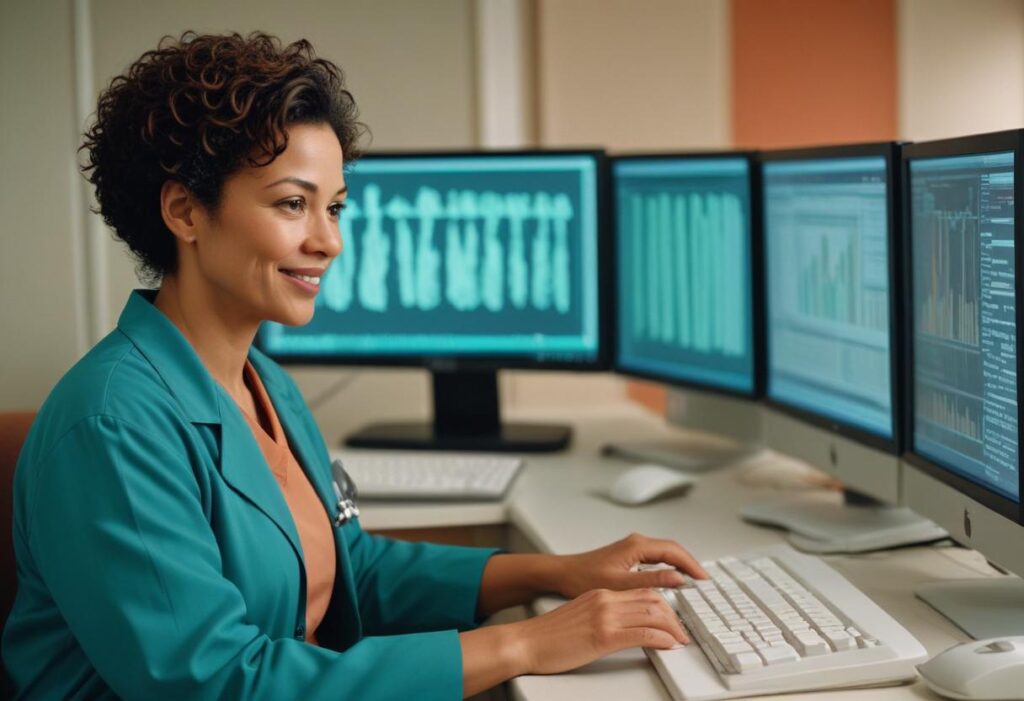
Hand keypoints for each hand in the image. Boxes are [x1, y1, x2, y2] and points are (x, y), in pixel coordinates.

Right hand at [511, 587, 688, 674]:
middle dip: (673, 615)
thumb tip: (623, 625)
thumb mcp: (580, 616)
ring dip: (673, 628)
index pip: (641, 592)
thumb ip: (602, 615)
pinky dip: (661, 639)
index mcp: (600, 594)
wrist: (525, 642)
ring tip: (681, 639)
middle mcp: (605, 600)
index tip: (673, 616)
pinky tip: (668, 645)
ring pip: (652, 614)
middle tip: (683, 630)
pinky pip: (642, 634)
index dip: (663, 603)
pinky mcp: (603, 636)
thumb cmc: (548, 635)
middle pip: (652, 600)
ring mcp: (605, 616)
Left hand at [554, 533, 707, 598]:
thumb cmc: (584, 578)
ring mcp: (633, 547)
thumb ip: (651, 580)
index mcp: (636, 546)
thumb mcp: (621, 584)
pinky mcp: (629, 555)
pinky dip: (669, 566)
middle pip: (672, 549)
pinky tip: (672, 578)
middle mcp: (636, 542)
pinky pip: (656, 557)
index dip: (692, 565)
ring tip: (693, 581)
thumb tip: (677, 578)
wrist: (563, 573)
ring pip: (665, 553)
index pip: (674, 551)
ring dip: (680, 565)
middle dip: (690, 564)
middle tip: (703, 581)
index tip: (703, 579)